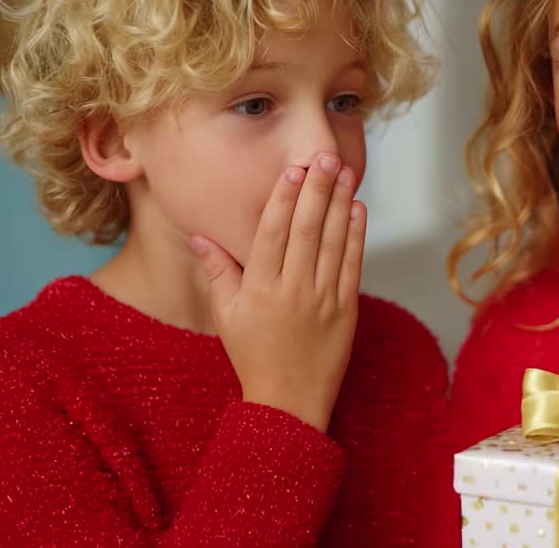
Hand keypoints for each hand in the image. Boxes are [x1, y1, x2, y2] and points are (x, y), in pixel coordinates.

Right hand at [190, 152, 366, 432]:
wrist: (289, 402)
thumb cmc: (253, 356)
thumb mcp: (226, 315)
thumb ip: (218, 271)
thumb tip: (201, 234)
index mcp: (260, 289)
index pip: (273, 233)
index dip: (284, 199)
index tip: (292, 170)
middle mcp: (293, 290)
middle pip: (307, 229)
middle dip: (317, 189)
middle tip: (325, 156)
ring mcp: (323, 299)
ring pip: (333, 241)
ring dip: (340, 203)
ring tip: (344, 171)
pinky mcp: (346, 309)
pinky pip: (352, 264)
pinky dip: (356, 234)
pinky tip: (357, 208)